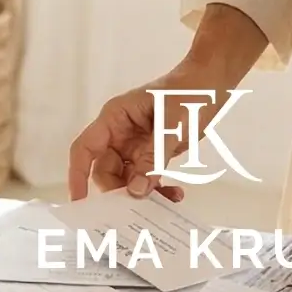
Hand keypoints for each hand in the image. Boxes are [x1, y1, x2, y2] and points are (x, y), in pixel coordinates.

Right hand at [67, 62, 237, 201]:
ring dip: (143, 193)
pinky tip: (175, 195)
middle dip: (119, 191)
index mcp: (115, 118)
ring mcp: (136, 144)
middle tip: (139, 209)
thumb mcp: (171, 125)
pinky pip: (147, 177)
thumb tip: (134, 192)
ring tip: (167, 202)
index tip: (80, 202)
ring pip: (128, 178)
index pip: (85, 148)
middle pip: (106, 170)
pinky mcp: (153, 152)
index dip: (77, 175)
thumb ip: (152, 159)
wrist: (214, 82)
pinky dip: (158, 188)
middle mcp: (120, 133)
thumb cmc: (190, 92)